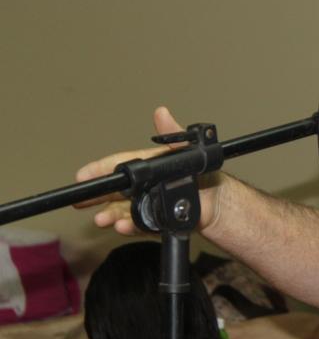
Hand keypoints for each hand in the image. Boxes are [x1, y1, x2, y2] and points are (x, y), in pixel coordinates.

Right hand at [73, 106, 221, 234]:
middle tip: (80, 201)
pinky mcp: (154, 222)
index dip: (99, 169)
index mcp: (146, 168)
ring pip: (121, 210)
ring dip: (110, 214)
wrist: (217, 201)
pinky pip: (139, 224)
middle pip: (113, 191)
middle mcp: (142, 188)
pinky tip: (123, 225)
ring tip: (102, 218)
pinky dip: (130, 225)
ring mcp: (146, 205)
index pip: (118, 165)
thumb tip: (162, 113)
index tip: (83, 174)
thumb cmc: (202, 174)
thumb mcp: (185, 151)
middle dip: (96, 196)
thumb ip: (172, 134)